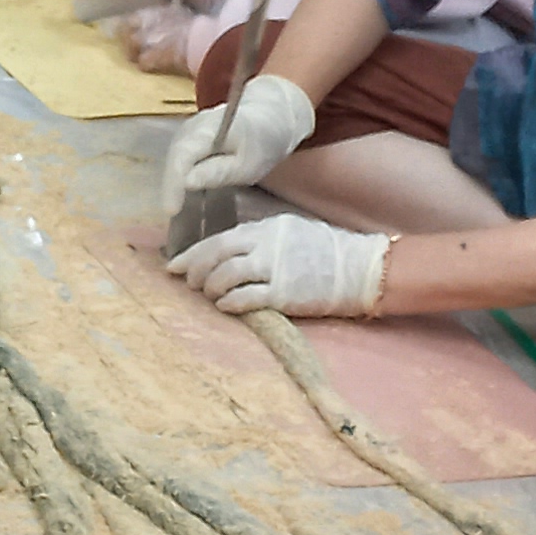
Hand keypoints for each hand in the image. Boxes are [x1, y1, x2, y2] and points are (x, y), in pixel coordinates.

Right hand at [157, 69, 317, 207]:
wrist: (269, 117)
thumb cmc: (263, 142)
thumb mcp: (247, 164)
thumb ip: (217, 172)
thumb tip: (187, 182)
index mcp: (209, 128)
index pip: (182, 156)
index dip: (173, 183)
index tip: (171, 209)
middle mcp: (192, 126)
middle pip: (174, 157)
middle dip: (170, 187)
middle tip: (172, 213)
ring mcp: (187, 130)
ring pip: (173, 158)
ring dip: (172, 183)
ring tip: (175, 207)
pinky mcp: (188, 138)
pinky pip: (178, 158)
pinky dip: (178, 177)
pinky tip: (181, 194)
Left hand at [171, 212, 386, 315]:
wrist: (361, 269)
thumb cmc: (326, 252)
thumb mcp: (290, 233)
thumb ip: (260, 240)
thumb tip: (228, 254)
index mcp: (267, 228)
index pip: (219, 239)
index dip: (192, 254)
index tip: (173, 266)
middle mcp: (267, 244)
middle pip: (216, 256)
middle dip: (196, 271)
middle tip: (189, 283)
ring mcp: (274, 268)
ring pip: (225, 276)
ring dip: (210, 288)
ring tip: (210, 296)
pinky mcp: (283, 294)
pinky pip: (244, 298)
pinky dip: (228, 302)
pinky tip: (225, 306)